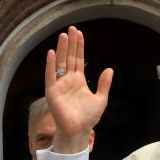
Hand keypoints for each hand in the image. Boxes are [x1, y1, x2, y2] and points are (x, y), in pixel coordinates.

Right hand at [45, 26, 112, 153]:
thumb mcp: (101, 99)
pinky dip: (51, 65)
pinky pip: (51, 76)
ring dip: (62, 50)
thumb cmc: (88, 117)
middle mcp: (68, 80)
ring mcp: (59, 85)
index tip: (79, 33)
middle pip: (69, 57)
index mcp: (79, 81)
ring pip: (60, 63)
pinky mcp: (52, 92)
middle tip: (71, 28)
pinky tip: (52, 53)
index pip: (78, 59)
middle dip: (71, 43)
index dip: (79, 47)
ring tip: (63, 36)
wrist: (79, 131)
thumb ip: (104, 84)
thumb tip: (109, 69)